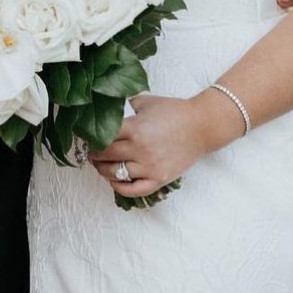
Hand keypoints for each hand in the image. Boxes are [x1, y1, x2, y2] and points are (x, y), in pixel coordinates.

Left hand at [88, 91, 239, 198]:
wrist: (202, 125)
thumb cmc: (175, 111)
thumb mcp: (147, 102)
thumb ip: (126, 104)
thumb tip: (107, 105)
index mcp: (135, 128)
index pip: (102, 138)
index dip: (92, 138)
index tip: (89, 137)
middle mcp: (140, 149)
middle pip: (105, 156)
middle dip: (94, 154)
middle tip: (92, 151)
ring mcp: (150, 166)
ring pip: (114, 174)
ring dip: (103, 170)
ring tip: (101, 164)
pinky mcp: (159, 179)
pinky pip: (133, 190)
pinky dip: (120, 187)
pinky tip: (114, 180)